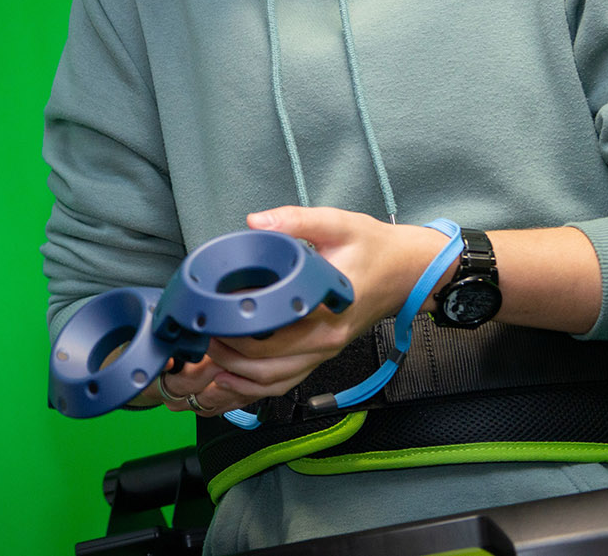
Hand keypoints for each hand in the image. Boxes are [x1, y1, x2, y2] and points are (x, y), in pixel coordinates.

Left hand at [194, 208, 456, 404]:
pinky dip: (252, 388)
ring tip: (203, 362)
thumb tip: (255, 223)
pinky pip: (284, 382)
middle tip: (197, 338)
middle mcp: (326, 342)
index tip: (208, 322)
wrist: (410, 271)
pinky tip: (226, 382)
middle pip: (267, 367)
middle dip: (226, 358)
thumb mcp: (338, 223)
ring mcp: (324, 353)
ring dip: (235, 380)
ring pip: (274, 382)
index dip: (236, 335)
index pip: (274, 337)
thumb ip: (296, 221)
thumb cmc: (373, 247)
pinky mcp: (321, 356)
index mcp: (327, 313)